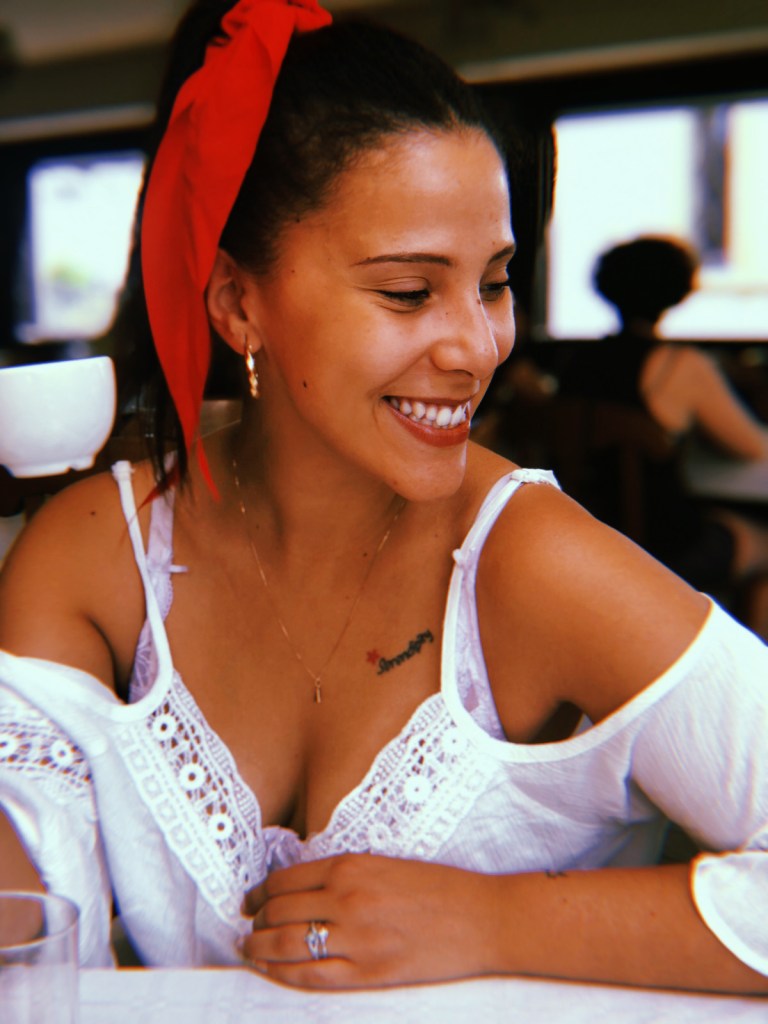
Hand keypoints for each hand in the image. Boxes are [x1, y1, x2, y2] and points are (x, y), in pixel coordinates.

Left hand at [239, 853, 499, 988]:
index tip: (252, 900)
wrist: (482, 918)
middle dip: (256, 920)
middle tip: (247, 926)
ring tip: (250, 948)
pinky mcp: (368, 972)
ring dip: (259, 946)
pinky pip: (311, 975)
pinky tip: (271, 969)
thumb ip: (346, 873)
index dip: (261, 892)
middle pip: (280, 910)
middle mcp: (347, 898)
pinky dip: (282, 973)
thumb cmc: (440, 888)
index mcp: (352, 865)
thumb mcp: (387, 864)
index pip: (286, 879)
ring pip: (287, 943)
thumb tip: (303, 888)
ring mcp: (356, 937)